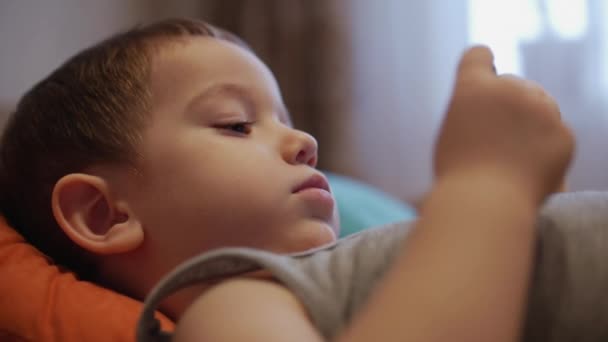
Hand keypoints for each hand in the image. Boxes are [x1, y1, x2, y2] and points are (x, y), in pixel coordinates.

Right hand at [434, 46, 574, 204]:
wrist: (486, 205)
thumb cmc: (459, 175)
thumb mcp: (453, 133)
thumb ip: (475, 112)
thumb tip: (503, 113)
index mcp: (473, 87)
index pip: (478, 56)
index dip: (481, 66)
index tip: (485, 79)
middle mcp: (509, 89)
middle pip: (514, 86)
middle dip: (509, 106)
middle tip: (495, 140)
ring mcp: (541, 110)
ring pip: (539, 109)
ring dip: (530, 126)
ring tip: (510, 160)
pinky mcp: (564, 134)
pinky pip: (555, 135)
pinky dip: (545, 151)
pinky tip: (527, 171)